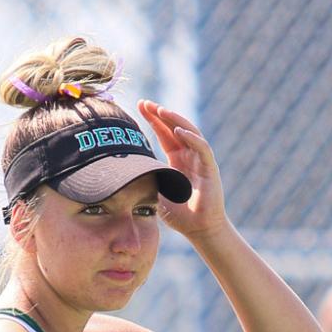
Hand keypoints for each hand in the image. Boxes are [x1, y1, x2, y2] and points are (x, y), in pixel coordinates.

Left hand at [137, 102, 227, 242]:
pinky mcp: (210, 168)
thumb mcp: (156, 193)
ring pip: (190, 132)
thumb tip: (121, 173)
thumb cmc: (179, 215)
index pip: (164, 133)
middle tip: (145, 103)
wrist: (199, 229)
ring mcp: (201, 160)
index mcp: (176, 160)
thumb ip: (145, 180)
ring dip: (175, 120)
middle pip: (174, 127)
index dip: (152, 119)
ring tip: (161, 110)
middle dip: (160, 114)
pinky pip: (202, 148)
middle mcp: (189, 156)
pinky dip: (191, 137)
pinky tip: (177, 130)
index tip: (139, 106)